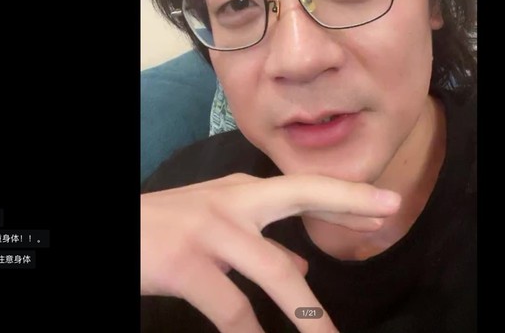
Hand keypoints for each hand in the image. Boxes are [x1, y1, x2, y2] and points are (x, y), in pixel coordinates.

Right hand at [141, 173, 401, 331]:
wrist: (114, 232)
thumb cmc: (165, 230)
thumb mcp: (216, 227)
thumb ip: (261, 243)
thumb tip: (304, 264)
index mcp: (243, 194)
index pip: (305, 189)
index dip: (347, 199)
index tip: (385, 208)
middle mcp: (233, 202)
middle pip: (301, 194)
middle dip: (348, 202)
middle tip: (390, 213)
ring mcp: (210, 229)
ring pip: (277, 271)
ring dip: (309, 315)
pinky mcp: (186, 262)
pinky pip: (233, 309)